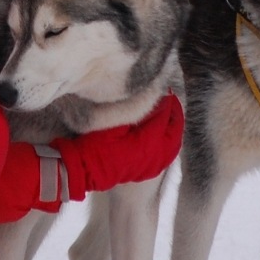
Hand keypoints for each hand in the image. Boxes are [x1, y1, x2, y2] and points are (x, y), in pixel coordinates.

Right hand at [50, 93, 182, 199]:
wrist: (84, 171)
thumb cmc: (93, 146)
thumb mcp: (112, 123)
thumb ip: (134, 111)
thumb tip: (148, 96)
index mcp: (147, 143)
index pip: (163, 116)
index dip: (163, 100)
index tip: (161, 87)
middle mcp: (155, 156)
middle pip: (174, 130)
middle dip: (174, 112)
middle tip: (168, 97)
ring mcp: (153, 165)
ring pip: (174, 143)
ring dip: (173, 127)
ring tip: (169, 112)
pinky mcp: (148, 170)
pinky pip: (168, 155)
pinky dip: (171, 142)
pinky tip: (166, 134)